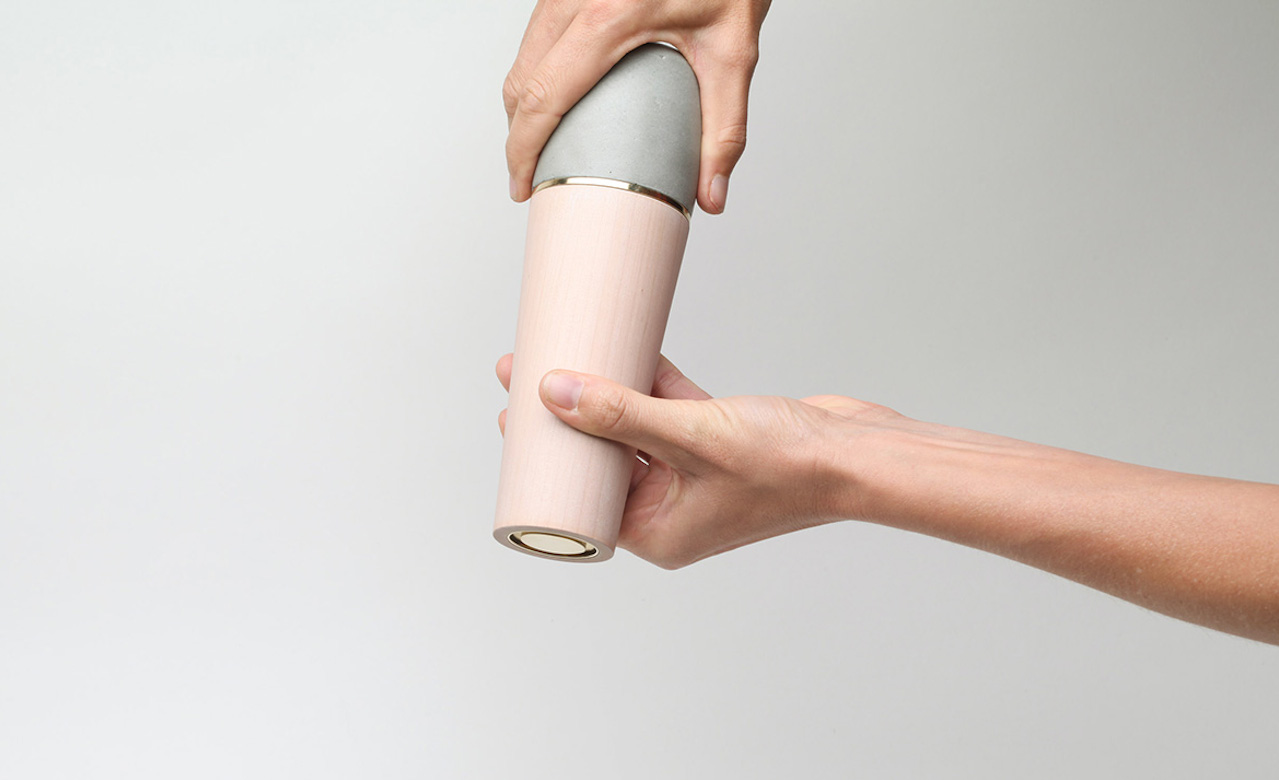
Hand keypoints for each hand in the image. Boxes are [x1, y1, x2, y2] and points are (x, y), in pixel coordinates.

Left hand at [495, 353, 901, 567]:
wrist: (859, 453)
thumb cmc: (788, 466)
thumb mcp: (691, 437)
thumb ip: (622, 414)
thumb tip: (555, 393)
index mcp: (657, 532)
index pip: (580, 496)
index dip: (543, 454)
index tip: (514, 414)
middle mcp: (672, 510)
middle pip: (600, 460)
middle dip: (564, 417)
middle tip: (525, 375)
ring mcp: (695, 476)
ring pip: (632, 431)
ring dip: (604, 393)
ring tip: (564, 354)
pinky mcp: (717, 444)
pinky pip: (669, 413)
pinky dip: (650, 385)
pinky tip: (626, 349)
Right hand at [503, 0, 771, 213]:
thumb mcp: (735, 53)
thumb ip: (725, 130)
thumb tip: (711, 195)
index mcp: (609, 16)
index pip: (543, 96)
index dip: (522, 150)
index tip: (523, 185)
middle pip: (521, 80)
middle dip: (518, 136)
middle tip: (535, 178)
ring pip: (522, 56)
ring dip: (525, 105)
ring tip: (546, 147)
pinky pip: (537, 34)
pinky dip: (537, 73)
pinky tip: (560, 100)